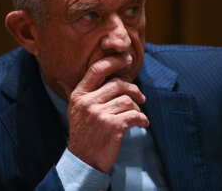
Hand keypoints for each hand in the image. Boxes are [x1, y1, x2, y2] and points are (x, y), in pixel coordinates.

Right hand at [66, 52, 148, 172]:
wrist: (83, 161)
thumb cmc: (85, 134)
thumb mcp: (79, 110)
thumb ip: (91, 93)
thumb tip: (113, 77)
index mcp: (79, 95)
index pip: (97, 70)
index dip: (114, 61)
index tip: (127, 59)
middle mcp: (87, 102)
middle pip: (117, 84)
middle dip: (133, 89)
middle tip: (141, 96)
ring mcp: (99, 114)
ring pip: (128, 100)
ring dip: (137, 107)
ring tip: (137, 114)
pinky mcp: (112, 126)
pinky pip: (134, 115)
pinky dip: (142, 119)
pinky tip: (143, 123)